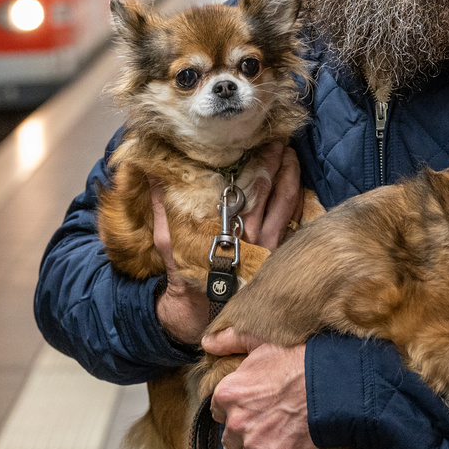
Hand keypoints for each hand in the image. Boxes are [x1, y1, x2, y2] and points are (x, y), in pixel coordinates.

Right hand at [151, 142, 302, 343]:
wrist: (200, 308)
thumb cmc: (185, 268)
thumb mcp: (166, 237)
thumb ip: (163, 202)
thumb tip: (151, 168)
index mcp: (227, 228)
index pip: (249, 188)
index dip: (259, 163)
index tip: (260, 141)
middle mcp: (253, 236)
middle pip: (272, 191)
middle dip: (277, 162)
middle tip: (279, 139)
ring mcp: (270, 246)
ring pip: (288, 204)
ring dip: (291, 177)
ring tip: (291, 154)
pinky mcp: (278, 254)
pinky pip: (295, 223)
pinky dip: (298, 201)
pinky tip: (297, 184)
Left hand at [202, 328, 316, 448]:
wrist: (329, 384)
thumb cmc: (296, 360)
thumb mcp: (260, 342)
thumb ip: (230, 341)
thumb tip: (207, 342)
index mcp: (227, 394)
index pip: (218, 413)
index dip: (235, 412)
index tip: (250, 410)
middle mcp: (236, 422)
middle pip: (231, 443)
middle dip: (246, 439)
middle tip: (267, 429)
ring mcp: (256, 444)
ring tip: (282, 442)